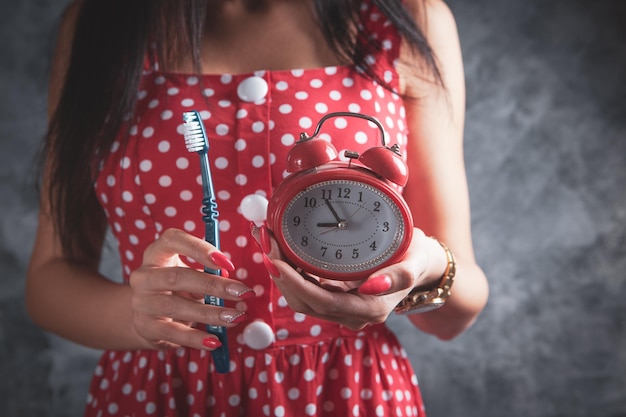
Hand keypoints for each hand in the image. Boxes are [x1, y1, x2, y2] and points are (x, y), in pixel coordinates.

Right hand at [129, 228, 254, 349]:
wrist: (145, 317)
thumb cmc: (175, 289)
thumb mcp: (188, 275)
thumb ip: (207, 274)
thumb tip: (233, 284)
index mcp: (156, 254)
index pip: (173, 240)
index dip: (200, 249)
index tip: (227, 263)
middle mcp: (144, 276)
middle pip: (178, 276)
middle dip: (214, 286)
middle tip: (242, 293)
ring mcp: (141, 302)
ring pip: (176, 306)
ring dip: (210, 313)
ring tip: (235, 317)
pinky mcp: (144, 326)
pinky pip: (173, 333)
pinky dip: (196, 338)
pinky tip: (214, 341)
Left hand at [260, 228, 432, 329]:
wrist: (421, 264)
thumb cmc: (416, 257)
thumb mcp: (414, 261)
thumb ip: (399, 276)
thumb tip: (370, 286)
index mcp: (369, 309)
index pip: (320, 301)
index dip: (293, 282)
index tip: (274, 257)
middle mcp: (352, 315)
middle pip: (304, 301)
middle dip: (280, 273)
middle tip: (265, 240)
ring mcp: (342, 309)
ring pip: (301, 298)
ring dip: (280, 272)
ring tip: (266, 241)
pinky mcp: (335, 298)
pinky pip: (306, 290)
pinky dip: (289, 272)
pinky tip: (279, 250)